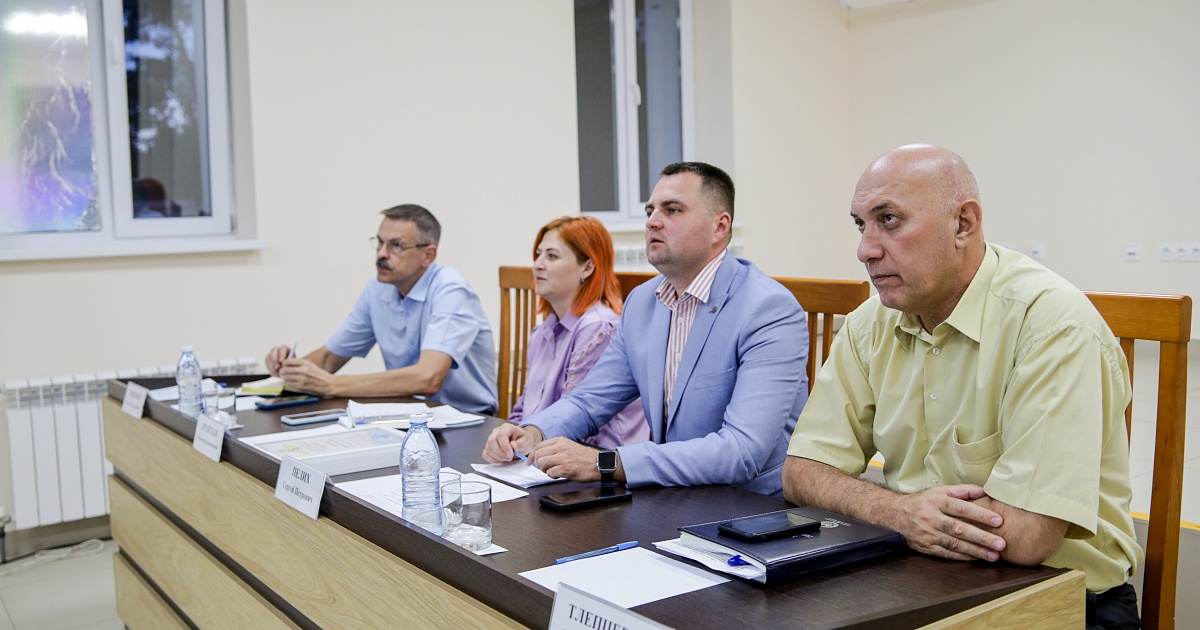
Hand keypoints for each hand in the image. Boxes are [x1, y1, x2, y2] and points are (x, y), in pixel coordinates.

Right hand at [265, 345, 291, 376]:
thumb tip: (284, 365)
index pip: (283, 348)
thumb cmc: (292, 368)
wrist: (287, 373)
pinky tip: (274, 372)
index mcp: (287, 350)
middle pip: (274, 350)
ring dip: (272, 364)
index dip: (282, 354)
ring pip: (269, 355)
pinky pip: (267, 361)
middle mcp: (279, 350)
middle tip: (277, 367)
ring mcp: (273, 354)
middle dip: (275, 358)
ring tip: (276, 371)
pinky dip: (269, 367)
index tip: (282, 361)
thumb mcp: (293, 366)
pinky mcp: (268, 358)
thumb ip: (289, 364)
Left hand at [277, 358, 334, 394]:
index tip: (284, 365)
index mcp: (305, 363)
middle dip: (282, 371)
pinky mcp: (301, 386)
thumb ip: (300, 364)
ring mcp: (301, 379)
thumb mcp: (311, 365)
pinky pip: (289, 384)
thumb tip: (287, 364)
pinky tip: (292, 383)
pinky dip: (289, 383)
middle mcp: (302, 370)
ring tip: (287, 378)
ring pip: (285, 378)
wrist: (329, 384)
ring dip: (285, 378)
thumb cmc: (320, 375)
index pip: (288, 361)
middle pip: (284, 370)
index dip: (284, 363)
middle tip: (282, 373)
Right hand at [482, 424, 542, 462]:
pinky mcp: (488, 447)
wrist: (521, 442)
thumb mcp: (526, 441)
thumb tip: (513, 445)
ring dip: (498, 457)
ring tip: (507, 458)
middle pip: (492, 442)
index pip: (501, 435)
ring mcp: (491, 439)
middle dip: (500, 453)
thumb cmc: (523, 439)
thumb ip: (520, 443)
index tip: (510, 454)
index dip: (504, 446)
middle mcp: (496, 432)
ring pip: (488, 449)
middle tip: (510, 458)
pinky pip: (486, 454)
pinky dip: (492, 459)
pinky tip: (501, 459)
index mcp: (506, 427)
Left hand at [529, 438, 600, 482]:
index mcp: (560, 441)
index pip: (538, 446)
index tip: (529, 462)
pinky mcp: (566, 468)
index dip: (531, 456)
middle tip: (544, 469)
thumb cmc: (583, 457)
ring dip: (545, 470)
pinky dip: (552, 476)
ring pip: (542, 464)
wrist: (599, 463)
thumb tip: (539, 456)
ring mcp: (563, 458)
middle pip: (538, 455)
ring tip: (553, 471)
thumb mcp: (568, 446)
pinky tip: (559, 475)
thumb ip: (555, 448)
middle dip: (538, 464)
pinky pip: (550, 473)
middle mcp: (560, 447)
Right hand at [887, 484, 1006, 561]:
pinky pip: (947, 553)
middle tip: (1001, 544)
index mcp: (937, 501)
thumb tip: (984, 490)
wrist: (896, 514)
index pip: (961, 508)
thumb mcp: (939, 490)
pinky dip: (963, 557)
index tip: (998, 520)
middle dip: (982, 537)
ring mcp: (928, 534)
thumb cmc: (923, 501)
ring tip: (994, 556)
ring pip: (955, 544)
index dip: (980, 514)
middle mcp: (932, 517)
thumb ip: (962, 491)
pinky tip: (977, 558)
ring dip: (976, 551)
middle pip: (959, 529)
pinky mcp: (926, 547)